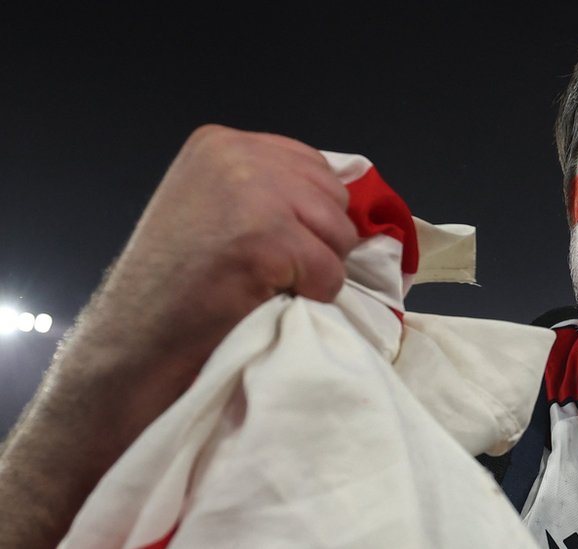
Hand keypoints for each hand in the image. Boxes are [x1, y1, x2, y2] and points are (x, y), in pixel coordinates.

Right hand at [0, 125, 358, 545]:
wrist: (136, 339)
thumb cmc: (177, 283)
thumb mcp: (216, 207)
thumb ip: (267, 189)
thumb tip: (341, 203)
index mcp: (223, 143)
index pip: (313, 165)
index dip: (311, 212)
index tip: (280, 243)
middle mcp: (237, 155)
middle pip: (333, 196)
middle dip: (319, 239)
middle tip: (273, 270)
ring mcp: (251, 194)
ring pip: (339, 233)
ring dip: (317, 269)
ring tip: (268, 283)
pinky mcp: (267, 238)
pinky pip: (329, 271)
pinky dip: (312, 295)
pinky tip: (268, 298)